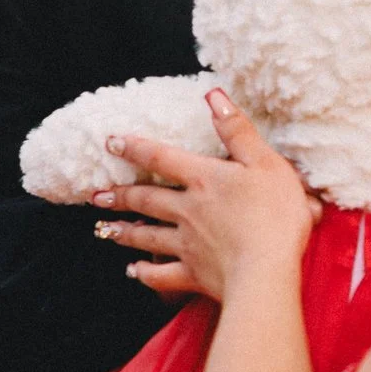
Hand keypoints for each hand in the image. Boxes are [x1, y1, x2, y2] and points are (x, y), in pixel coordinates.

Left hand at [91, 91, 315, 301]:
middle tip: (96, 195)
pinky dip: (145, 274)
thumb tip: (213, 95)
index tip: (110, 142)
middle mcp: (187, 210)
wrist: (267, 269)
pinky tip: (134, 271)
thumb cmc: (274, 214)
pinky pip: (161, 276)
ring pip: (148, 237)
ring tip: (105, 229)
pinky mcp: (193, 275)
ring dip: (125, 232)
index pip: (161, 158)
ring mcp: (187, 245)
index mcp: (204, 179)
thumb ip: (237, 130)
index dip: (135, 148)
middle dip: (120, 196)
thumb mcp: (265, 162)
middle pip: (146, 200)